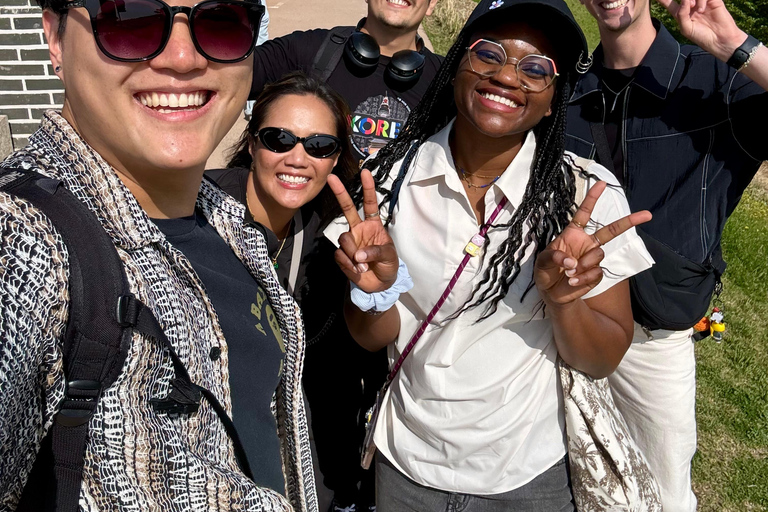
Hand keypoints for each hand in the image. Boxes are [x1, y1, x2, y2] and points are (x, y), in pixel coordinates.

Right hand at [327, 170, 399, 292]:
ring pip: (343, 238)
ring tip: (364, 265)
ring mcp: (349, 242)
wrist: (380, 285)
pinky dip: (349, 265)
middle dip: (339, 192)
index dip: (368, 188)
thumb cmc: (388, 265)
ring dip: (353, 253)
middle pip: (347, 208)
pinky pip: (339, 255)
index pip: (370, 203)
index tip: (365, 172)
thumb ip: (376, 252)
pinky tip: (358, 270)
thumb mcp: (389, 257)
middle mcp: (359, 230)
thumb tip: (359, 254)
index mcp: (373, 225)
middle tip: (332, 178)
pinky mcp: (342, 255)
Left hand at [534, 181, 651, 305]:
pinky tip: (573, 281)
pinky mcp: (595, 274)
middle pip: (611, 230)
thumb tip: (571, 261)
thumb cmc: (545, 271)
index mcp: (573, 234)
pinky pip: (596, 273)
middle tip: (647, 214)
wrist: (551, 292)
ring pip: (598, 255)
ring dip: (583, 264)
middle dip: (629, 222)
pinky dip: (583, 278)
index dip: (592, 199)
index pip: (584, 213)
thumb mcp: (542, 262)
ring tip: (569, 272)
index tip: (602, 183)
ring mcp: (593, 258)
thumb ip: (553, 257)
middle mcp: (586, 244)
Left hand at [655, 0, 746, 61]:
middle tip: (685, 6)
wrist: (720, 40)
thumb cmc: (702, 37)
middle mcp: (690, 6)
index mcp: (681, 13)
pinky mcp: (713, 0)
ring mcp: (701, 2)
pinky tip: (702, 10)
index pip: (668, 3)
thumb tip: (685, 0)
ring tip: (693, 8)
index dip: (662, 0)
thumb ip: (681, 14)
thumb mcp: (686, 28)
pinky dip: (700, 0)